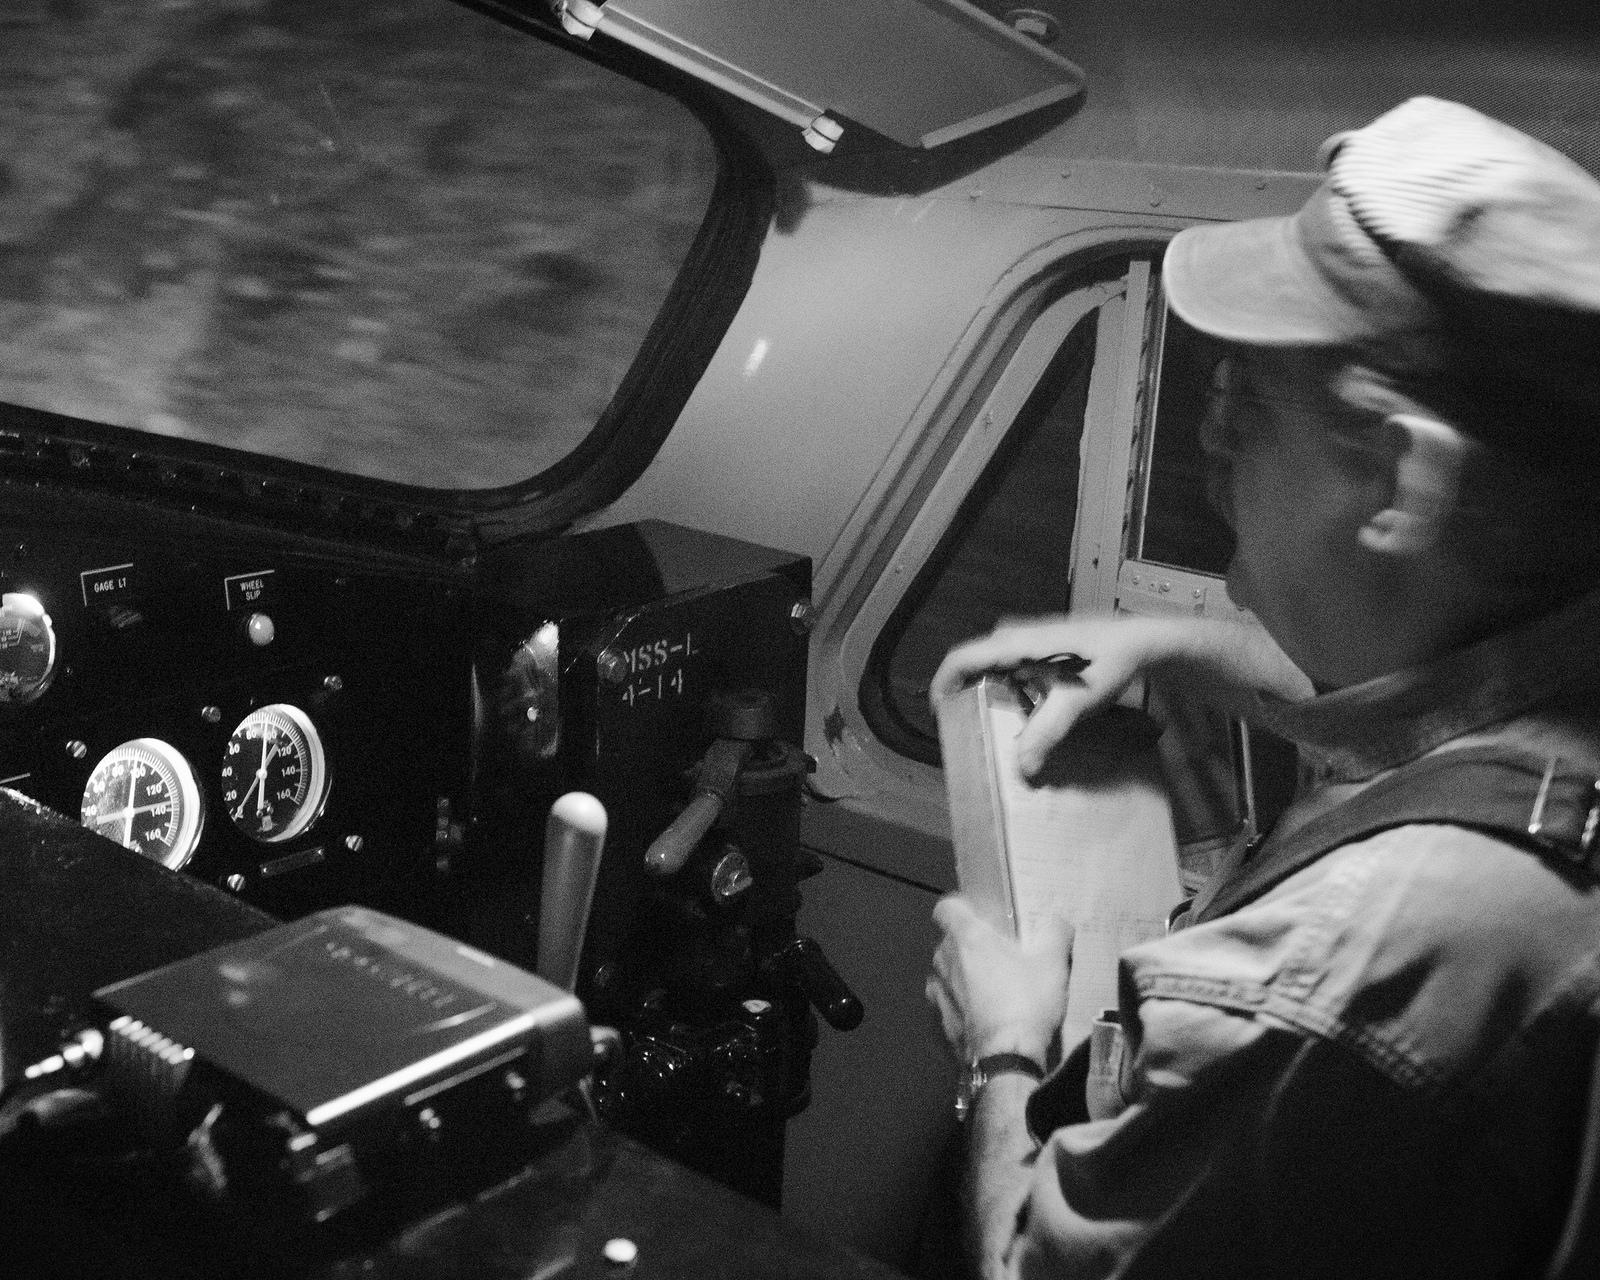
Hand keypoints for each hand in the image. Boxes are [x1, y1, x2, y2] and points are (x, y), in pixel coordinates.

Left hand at [926, 894, 1072, 1064]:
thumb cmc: (1027, 1001)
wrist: (1008, 1058)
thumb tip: (1056, 921)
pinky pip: (948, 1002)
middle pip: (949, 941)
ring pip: (946, 972)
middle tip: (1000, 955)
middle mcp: (946, 961)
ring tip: (992, 986)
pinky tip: (984, 1014)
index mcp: (968, 938)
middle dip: (970, 944)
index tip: (983, 919)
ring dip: (963, 974)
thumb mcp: (1053, 962)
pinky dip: (961, 1003)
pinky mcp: (942, 1022)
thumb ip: (1055, 931)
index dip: (962, 909)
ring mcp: (940, 993)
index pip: (946, 907)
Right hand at [932, 614, 1165, 778]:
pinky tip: (1026, 713)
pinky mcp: (1040, 646)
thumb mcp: (1081, 699)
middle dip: (966, 696)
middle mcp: (1016, 635)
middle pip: (974, 664)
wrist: (1144, 640)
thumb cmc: (1113, 659)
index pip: (963, 656)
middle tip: (971, 730)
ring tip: (996, 727)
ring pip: (993, 667)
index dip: (943, 684)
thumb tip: (1023, 768)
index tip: (940, 715)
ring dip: (990, 695)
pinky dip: (1009, 691)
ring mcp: (1028, 639)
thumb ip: (1049, 731)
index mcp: (1018, 642)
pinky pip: (1011, 668)